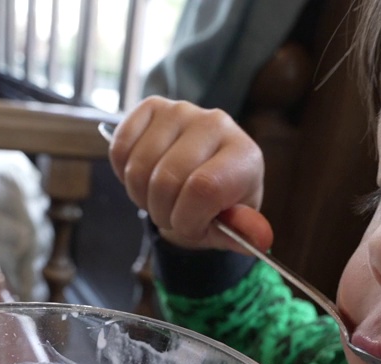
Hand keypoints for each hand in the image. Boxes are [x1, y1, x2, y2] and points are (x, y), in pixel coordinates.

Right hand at [108, 97, 271, 252]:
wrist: (203, 178)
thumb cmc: (219, 205)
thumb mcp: (233, 227)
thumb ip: (244, 234)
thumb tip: (260, 238)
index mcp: (244, 156)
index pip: (203, 189)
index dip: (187, 219)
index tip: (190, 228)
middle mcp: (216, 124)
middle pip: (166, 179)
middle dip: (162, 212)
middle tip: (171, 216)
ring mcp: (182, 111)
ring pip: (139, 167)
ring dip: (140, 196)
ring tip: (158, 198)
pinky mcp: (152, 107)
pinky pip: (121, 148)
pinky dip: (123, 174)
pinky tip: (142, 177)